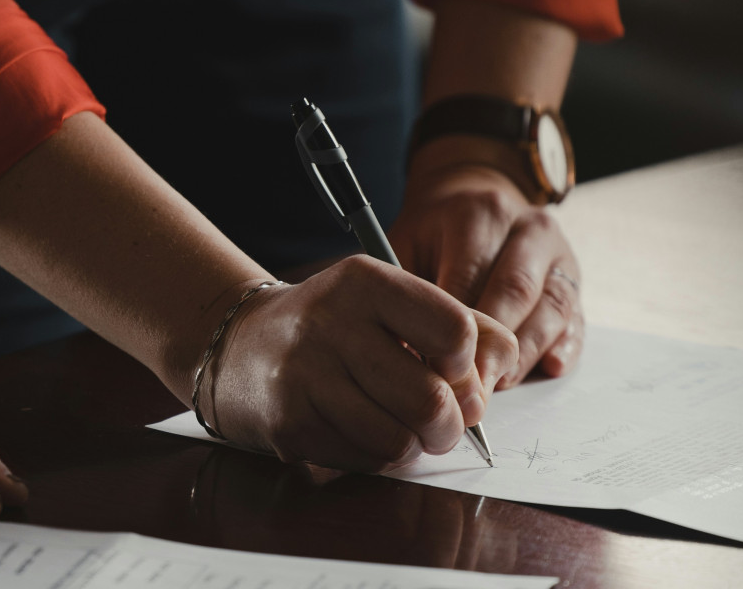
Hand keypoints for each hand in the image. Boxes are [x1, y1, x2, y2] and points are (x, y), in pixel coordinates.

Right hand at [195, 256, 518, 473]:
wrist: (241, 345)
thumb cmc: (338, 326)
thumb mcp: (394, 302)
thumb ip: (462, 324)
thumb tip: (501, 371)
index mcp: (367, 282)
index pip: (455, 331)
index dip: (468, 364)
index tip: (453, 370)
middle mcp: (332, 323)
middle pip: (432, 398)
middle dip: (451, 424)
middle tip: (444, 422)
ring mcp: (306, 376)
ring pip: (400, 440)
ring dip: (416, 444)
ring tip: (405, 427)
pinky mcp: (290, 424)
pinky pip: (366, 460)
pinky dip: (380, 456)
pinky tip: (365, 431)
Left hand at [390, 164, 583, 389]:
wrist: (476, 202)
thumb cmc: (435, 236)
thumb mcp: (408, 245)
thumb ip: (407, 292)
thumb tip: (406, 352)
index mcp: (482, 214)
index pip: (470, 276)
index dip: (453, 329)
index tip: (435, 370)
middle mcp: (529, 229)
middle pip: (516, 292)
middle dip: (492, 347)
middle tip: (469, 389)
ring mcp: (559, 255)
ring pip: (551, 308)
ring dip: (526, 353)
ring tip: (499, 385)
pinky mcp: (575, 281)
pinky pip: (576, 318)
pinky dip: (565, 346)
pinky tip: (550, 367)